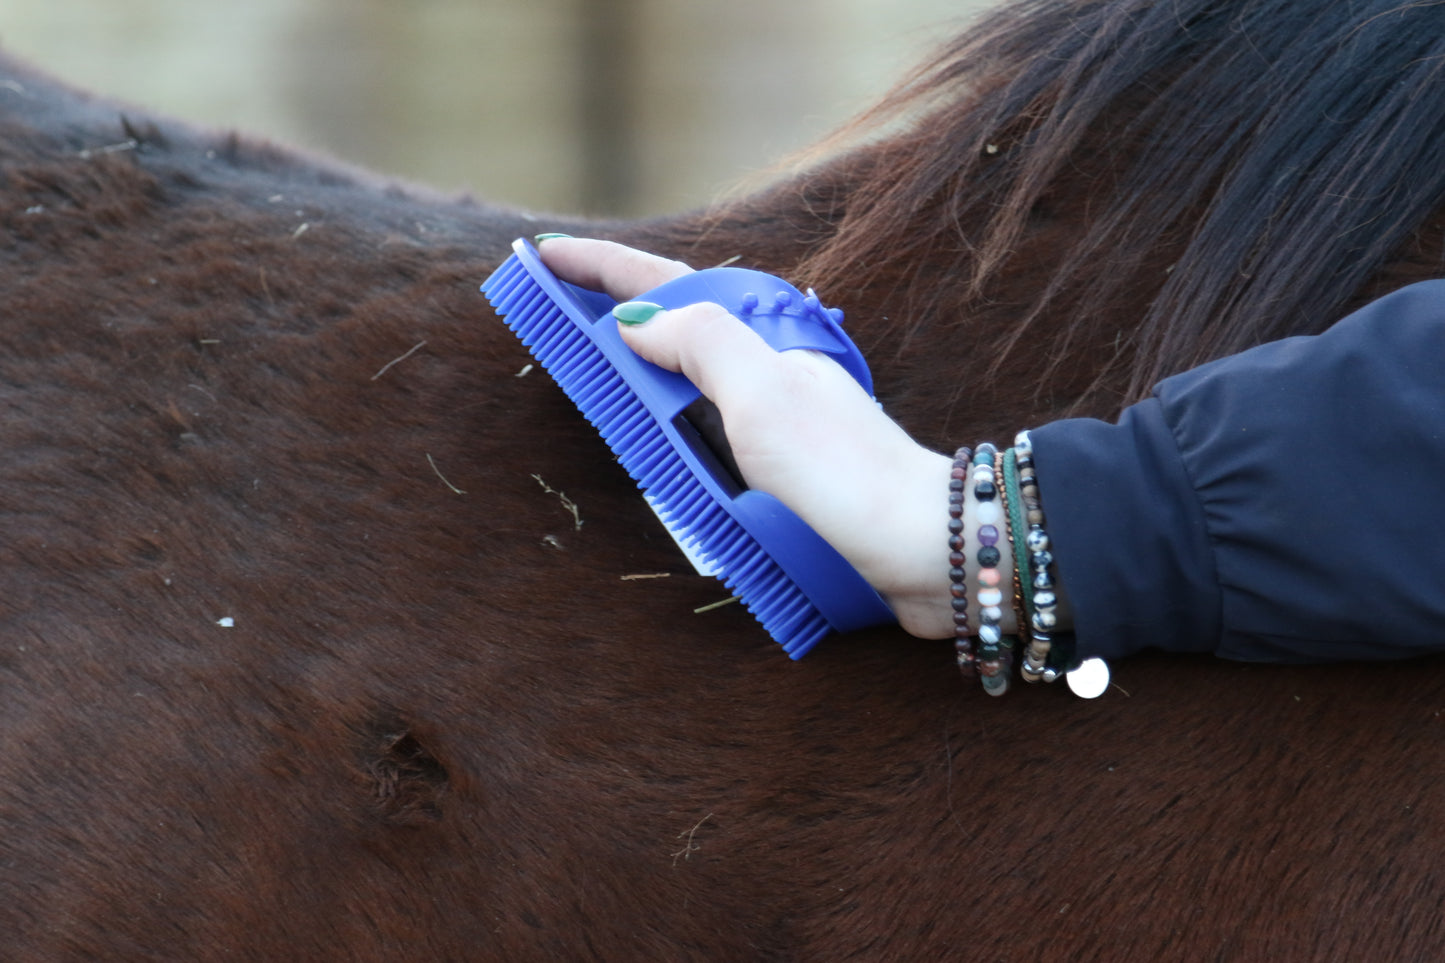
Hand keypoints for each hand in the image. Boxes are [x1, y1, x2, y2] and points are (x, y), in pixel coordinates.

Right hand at [537, 237, 952, 638]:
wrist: (922, 547)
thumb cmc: (844, 473)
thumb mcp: (762, 395)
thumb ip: (700, 344)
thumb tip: (635, 321)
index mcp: (759, 343)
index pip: (665, 287)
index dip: (601, 268)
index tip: (543, 255)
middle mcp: (766, 375)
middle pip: (671, 331)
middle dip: (612, 313)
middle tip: (552, 310)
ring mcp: (775, 422)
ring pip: (686, 388)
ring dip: (637, 376)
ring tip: (585, 369)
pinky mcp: (784, 473)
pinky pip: (709, 444)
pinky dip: (672, 438)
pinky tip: (656, 452)